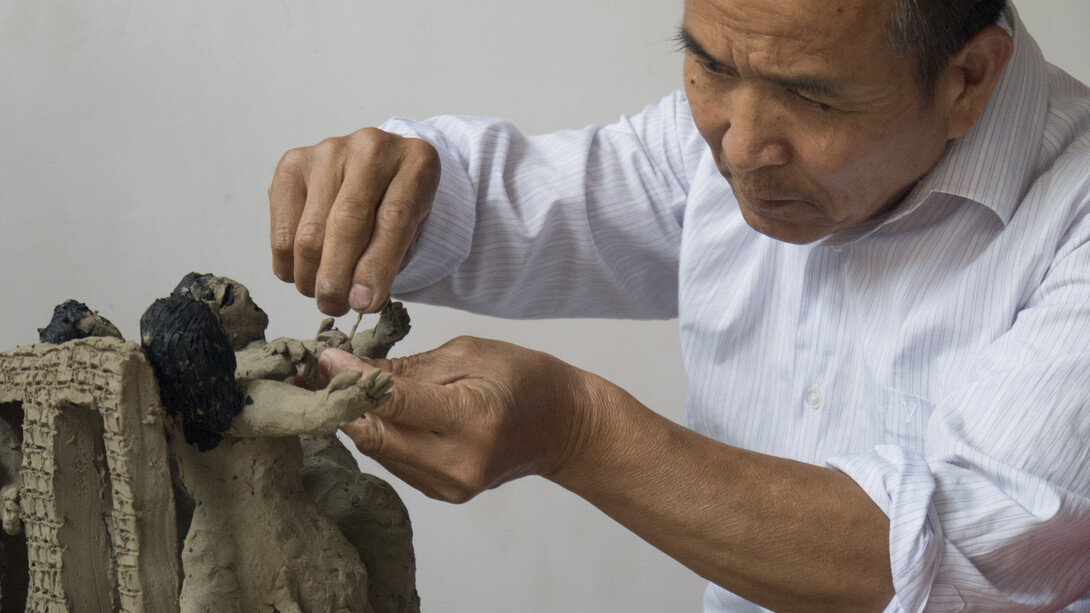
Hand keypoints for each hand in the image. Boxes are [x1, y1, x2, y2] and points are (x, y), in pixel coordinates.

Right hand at [269, 128, 439, 314]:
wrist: (379, 171)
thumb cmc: (397, 205)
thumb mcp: (413, 232)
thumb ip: (391, 262)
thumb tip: (358, 301)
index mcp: (417, 160)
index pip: (394, 218)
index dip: (377, 267)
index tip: (365, 304)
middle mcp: (371, 147)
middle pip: (346, 222)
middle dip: (337, 277)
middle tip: (335, 307)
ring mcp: (328, 151)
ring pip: (309, 231)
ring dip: (311, 276)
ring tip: (323, 293)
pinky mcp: (292, 163)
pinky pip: (283, 227)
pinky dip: (288, 262)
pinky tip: (303, 271)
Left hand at [323, 338, 605, 502]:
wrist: (563, 427)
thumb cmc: (522, 377)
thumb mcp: (467, 354)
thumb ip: (405, 367)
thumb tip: (344, 367)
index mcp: (473, 419)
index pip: (393, 403)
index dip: (348, 380)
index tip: (319, 359)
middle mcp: (459, 462)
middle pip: (374, 436)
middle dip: (338, 403)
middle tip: (310, 373)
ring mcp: (450, 486)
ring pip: (377, 451)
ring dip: (352, 419)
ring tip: (333, 386)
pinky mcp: (442, 494)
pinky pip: (393, 461)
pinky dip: (377, 434)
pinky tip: (368, 410)